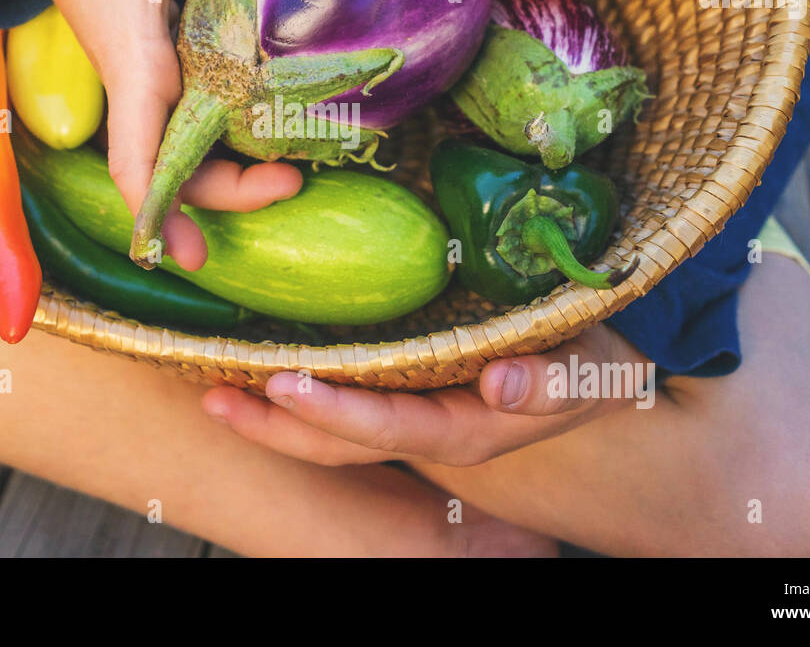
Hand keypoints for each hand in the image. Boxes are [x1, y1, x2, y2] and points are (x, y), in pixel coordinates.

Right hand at [31, 0, 298, 270]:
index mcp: (136, 69)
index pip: (136, 159)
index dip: (159, 209)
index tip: (186, 254)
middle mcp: (143, 92)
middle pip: (176, 172)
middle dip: (228, 195)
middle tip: (292, 183)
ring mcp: (155, 88)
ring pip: (190, 154)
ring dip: (234, 175)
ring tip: (293, 172)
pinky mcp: (166, 73)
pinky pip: (198, 124)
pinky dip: (232, 140)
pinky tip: (274, 136)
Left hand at [203, 323, 650, 465]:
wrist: (597, 372)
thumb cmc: (590, 365)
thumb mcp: (588, 372)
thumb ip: (552, 384)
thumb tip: (500, 385)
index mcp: (463, 429)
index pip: (385, 428)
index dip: (333, 412)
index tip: (283, 384)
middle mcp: (427, 431)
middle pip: (338, 445)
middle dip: (275, 427)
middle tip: (212, 397)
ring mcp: (412, 416)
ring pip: (331, 432)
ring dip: (272, 417)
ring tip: (213, 391)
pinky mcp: (407, 394)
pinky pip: (344, 403)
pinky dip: (299, 392)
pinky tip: (259, 368)